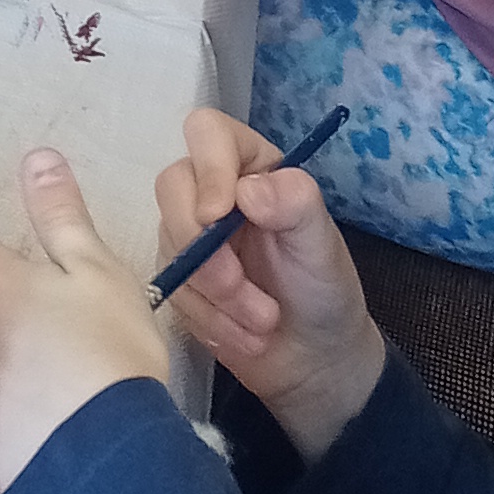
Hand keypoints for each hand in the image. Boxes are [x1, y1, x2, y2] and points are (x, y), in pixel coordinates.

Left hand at [0, 149, 170, 493]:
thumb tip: (34, 155)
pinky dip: (15, 434)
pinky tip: (52, 449)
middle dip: (12, 334)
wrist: (105, 474)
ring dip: (16, 388)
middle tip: (70, 362)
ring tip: (70, 413)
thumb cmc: (108, 359)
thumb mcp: (99, 277)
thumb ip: (62, 218)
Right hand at [151, 110, 383, 462]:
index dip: (207, 169)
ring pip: (169, 244)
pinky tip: (244, 338)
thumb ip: (295, 205)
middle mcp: (213, 191)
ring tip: (263, 324)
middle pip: (172, 187)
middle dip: (206, 251)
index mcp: (252, 166)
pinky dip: (208, 320)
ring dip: (215, 296)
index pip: (207, 133)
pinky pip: (170, 289)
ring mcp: (189, 234)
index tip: (218, 216)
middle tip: (243, 291)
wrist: (314, 360)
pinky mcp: (178, 277)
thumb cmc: (324, 291)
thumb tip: (247, 190)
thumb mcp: (322, 246)